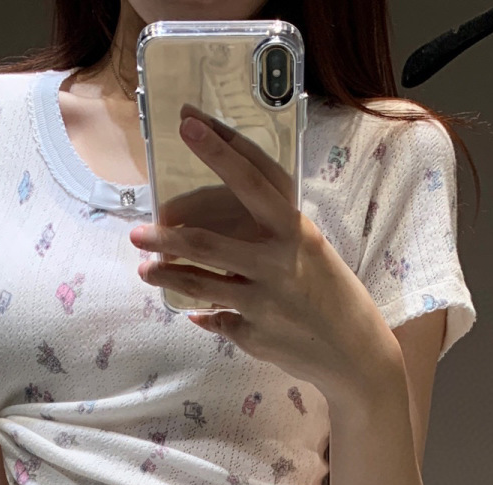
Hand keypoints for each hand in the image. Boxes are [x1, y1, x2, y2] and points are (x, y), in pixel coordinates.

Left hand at [129, 106, 401, 400]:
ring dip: (167, 275)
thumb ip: (271, 236)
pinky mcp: (253, 335)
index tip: (188, 123)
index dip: (219, 151)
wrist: (355, 353)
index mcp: (295, 231)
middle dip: (165, 237)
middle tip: (137, 232)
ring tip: (146, 270)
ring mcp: (262, 302)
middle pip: (206, 243)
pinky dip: (204, 314)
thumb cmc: (333, 294)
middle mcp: (277, 263)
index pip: (252, 180)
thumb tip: (221, 224)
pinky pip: (216, 319)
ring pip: (199, 284)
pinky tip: (195, 313)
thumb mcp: (311, 252)